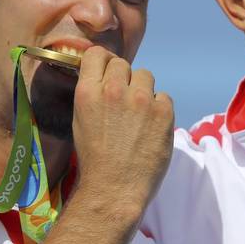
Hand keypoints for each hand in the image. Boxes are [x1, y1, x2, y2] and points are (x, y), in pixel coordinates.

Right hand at [71, 47, 173, 214]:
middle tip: (125, 101)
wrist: (114, 189)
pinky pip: (164, 97)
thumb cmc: (95, 159)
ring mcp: (140, 99)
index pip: (98, 54)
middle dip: (124, 79)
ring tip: (139, 116)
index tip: (109, 74)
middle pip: (123, 64)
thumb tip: (107, 78)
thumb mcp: (81, 121)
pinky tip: (151, 128)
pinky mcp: (163, 111)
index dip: (105, 63)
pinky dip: (159, 109)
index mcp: (88, 92)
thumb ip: (93, 94)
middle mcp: (114, 90)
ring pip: (146, 76)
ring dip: (143, 90)